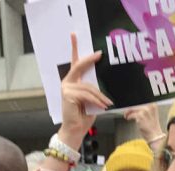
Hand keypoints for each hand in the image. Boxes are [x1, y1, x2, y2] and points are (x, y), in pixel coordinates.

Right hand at [58, 33, 111, 151]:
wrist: (75, 131)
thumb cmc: (83, 117)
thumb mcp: (90, 101)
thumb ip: (92, 90)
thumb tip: (101, 85)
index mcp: (72, 82)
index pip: (74, 63)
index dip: (75, 48)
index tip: (75, 35)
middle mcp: (67, 82)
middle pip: (79, 67)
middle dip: (89, 59)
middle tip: (99, 54)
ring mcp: (66, 88)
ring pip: (88, 87)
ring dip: (100, 96)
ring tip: (108, 104)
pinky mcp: (67, 94)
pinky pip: (86, 95)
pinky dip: (96, 101)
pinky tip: (103, 106)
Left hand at [124, 105, 163, 147]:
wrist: (155, 135)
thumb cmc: (152, 128)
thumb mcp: (149, 116)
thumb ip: (143, 110)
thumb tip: (134, 108)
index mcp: (153, 105)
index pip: (140, 103)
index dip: (134, 106)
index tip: (131, 109)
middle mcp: (149, 106)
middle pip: (136, 105)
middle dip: (130, 109)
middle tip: (126, 112)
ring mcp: (145, 110)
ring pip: (133, 109)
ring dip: (128, 112)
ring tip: (126, 115)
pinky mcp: (141, 116)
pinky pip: (132, 114)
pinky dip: (129, 117)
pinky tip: (128, 118)